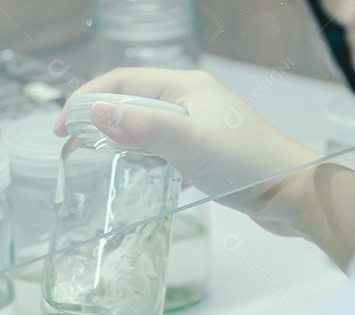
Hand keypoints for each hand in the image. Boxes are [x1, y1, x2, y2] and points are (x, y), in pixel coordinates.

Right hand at [56, 68, 354, 266]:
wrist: (293, 193)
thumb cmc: (246, 165)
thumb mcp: (188, 144)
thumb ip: (142, 126)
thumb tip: (96, 111)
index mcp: (184, 87)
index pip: (122, 82)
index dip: (87, 100)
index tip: (62, 129)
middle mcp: (191, 100)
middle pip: (131, 101)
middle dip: (99, 120)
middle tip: (74, 147)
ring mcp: (200, 126)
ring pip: (146, 127)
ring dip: (121, 141)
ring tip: (102, 163)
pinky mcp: (207, 152)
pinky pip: (163, 149)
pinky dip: (145, 160)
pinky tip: (143, 178)